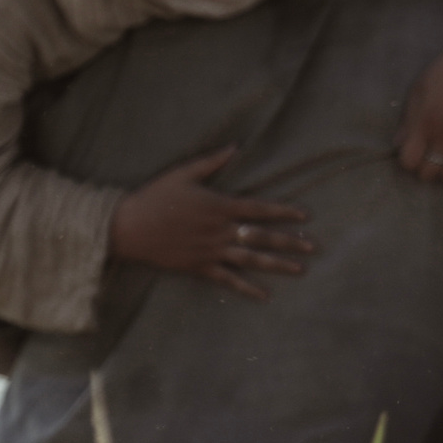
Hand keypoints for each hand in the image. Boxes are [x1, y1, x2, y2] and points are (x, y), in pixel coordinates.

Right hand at [109, 147, 312, 300]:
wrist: (128, 227)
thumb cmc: (155, 197)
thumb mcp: (183, 173)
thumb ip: (211, 161)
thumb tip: (235, 146)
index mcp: (219, 206)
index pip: (259, 209)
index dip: (284, 212)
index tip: (305, 216)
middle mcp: (220, 230)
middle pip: (262, 236)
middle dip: (290, 241)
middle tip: (313, 247)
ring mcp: (211, 251)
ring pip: (251, 259)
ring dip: (278, 264)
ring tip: (300, 270)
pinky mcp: (199, 267)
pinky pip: (228, 280)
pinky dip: (247, 288)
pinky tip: (265, 296)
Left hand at [397, 14, 442, 183]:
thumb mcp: (418, 90)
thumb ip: (407, 120)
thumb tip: (398, 143)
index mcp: (425, 123)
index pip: (408, 161)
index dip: (406, 160)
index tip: (408, 151)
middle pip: (428, 173)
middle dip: (422, 168)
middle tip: (424, 156)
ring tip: (441, 160)